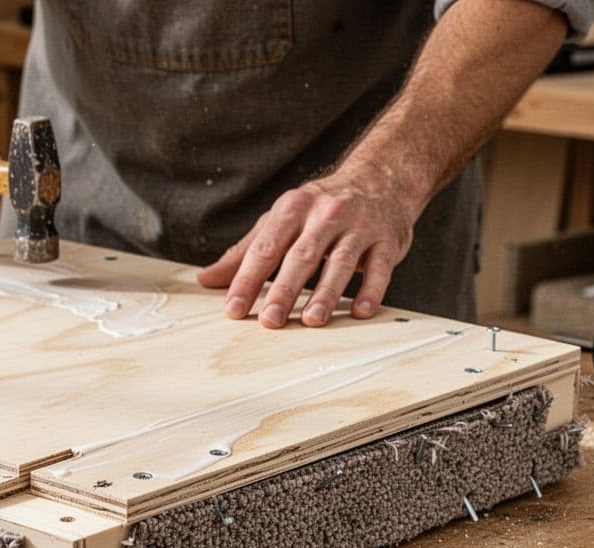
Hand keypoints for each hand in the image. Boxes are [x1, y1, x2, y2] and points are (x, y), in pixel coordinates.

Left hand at [196, 166, 421, 327]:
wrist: (380, 180)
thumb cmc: (320, 209)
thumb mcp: (281, 220)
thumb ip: (245, 251)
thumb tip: (206, 279)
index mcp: (292, 208)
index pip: (265, 248)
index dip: (247, 279)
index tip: (233, 309)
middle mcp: (325, 214)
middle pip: (301, 256)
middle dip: (284, 290)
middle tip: (269, 320)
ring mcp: (359, 226)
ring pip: (340, 261)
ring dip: (326, 293)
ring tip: (312, 321)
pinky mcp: (388, 239)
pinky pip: (380, 267)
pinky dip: (371, 289)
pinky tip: (359, 311)